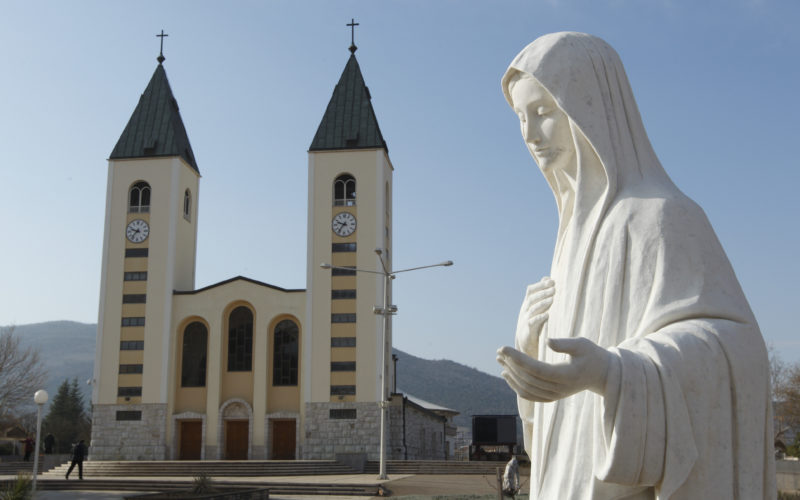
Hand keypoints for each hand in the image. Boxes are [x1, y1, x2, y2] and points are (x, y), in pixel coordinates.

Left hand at [497, 337, 612, 401]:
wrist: (602, 374)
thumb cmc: (591, 355)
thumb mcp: (582, 344)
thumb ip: (565, 343)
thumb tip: (547, 342)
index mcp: (566, 375)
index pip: (536, 369)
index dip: (518, 359)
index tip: (504, 348)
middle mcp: (560, 389)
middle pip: (528, 379)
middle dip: (511, 364)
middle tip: (499, 351)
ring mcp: (556, 395)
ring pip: (527, 389)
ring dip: (511, 375)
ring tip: (499, 360)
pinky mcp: (552, 397)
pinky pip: (530, 396)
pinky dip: (516, 386)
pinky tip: (507, 374)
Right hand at [515, 277, 554, 354]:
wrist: (524, 343)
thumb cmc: (533, 323)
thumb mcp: (536, 308)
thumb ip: (541, 294)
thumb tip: (547, 278)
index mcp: (527, 304)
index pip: (530, 291)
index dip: (540, 285)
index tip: (552, 281)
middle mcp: (524, 311)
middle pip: (532, 298)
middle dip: (543, 292)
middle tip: (554, 289)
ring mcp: (525, 320)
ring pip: (532, 310)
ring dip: (542, 304)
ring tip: (552, 299)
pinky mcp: (528, 331)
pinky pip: (532, 323)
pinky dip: (539, 318)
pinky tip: (547, 315)